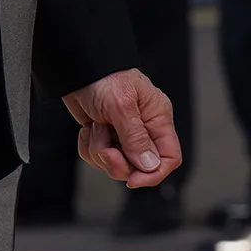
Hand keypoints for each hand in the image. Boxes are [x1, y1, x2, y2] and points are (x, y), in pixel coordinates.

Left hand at [61, 69, 180, 188]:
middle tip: (105, 148)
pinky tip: (89, 127)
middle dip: (117, 162)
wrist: (80, 71)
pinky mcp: (106, 137)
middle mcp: (144, 130)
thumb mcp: (122, 107)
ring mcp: (124, 135)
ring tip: (96, 126)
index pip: (170, 157)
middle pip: (139, 167)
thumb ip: (136, 138)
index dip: (154, 173)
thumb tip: (150, 166)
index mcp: (158, 119)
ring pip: (115, 164)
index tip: (132, 180)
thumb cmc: (106, 80)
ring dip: (99, 150)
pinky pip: (97, 157)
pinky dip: (89, 146)